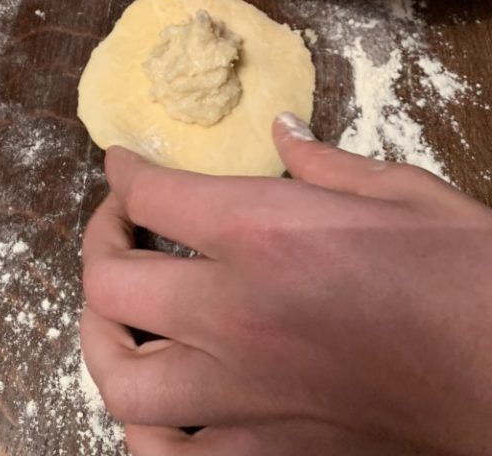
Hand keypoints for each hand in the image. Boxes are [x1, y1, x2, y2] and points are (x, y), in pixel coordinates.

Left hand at [81, 117, 491, 454]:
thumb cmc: (466, 271)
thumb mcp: (398, 190)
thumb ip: (322, 160)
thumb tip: (282, 130)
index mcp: (262, 231)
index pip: (151, 193)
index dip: (125, 172)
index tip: (123, 166)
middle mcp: (235, 312)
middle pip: (111, 284)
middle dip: (99, 244)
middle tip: (118, 227)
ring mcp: (245, 393)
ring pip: (122, 381)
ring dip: (104, 342)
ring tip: (118, 316)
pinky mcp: (270, 452)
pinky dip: (149, 434)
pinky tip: (159, 408)